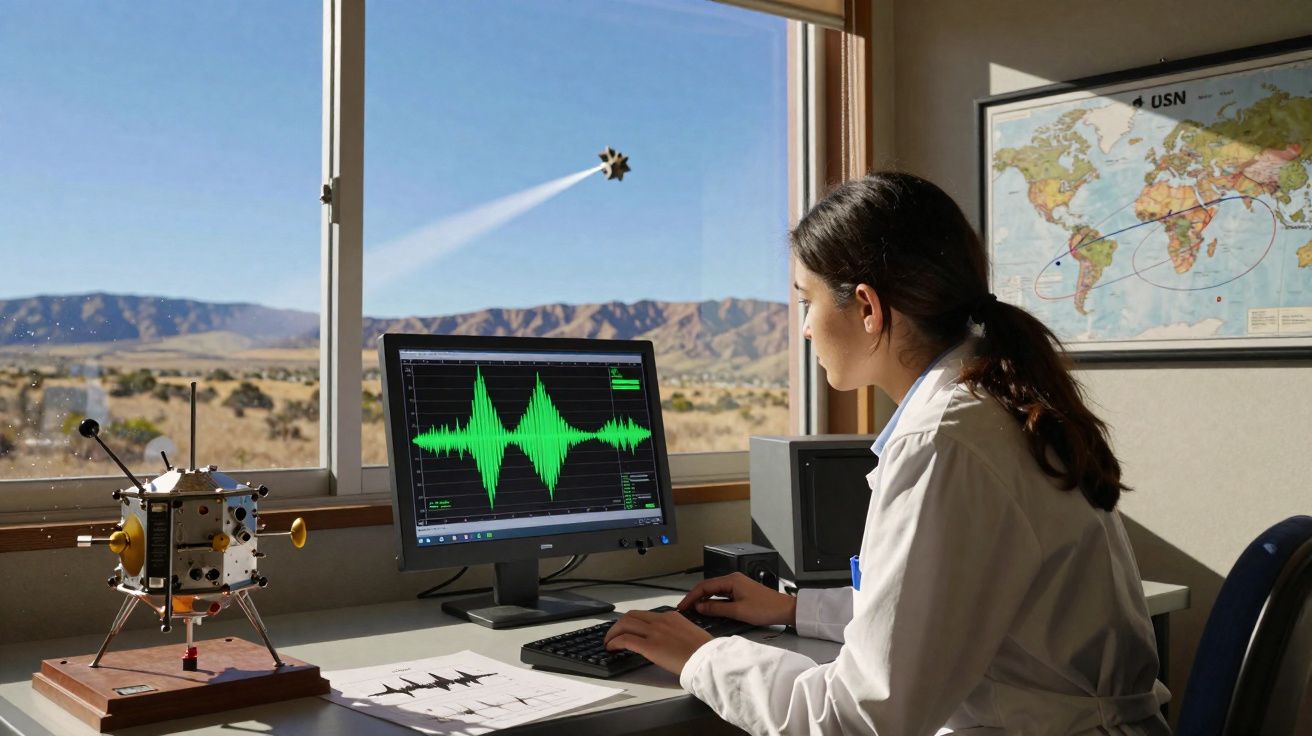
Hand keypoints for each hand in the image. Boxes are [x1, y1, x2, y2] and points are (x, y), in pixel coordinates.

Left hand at [603, 609, 711, 675]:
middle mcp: (660, 621)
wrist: (708, 658)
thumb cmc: (704, 651)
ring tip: (609, 642)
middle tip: (613, 634)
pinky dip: (614, 642)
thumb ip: (677, 632)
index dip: (632, 622)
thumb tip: (670, 639)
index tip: (628, 628)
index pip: (645, 615)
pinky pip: (625, 640)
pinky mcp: (650, 646)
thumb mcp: (690, 633)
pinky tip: (611, 647)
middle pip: (631, 616)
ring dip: (613, 633)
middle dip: (619, 625)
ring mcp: (654, 632)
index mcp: (671, 617)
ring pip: (625, 624)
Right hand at [678, 572, 796, 626]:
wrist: (784, 609)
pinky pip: (722, 594)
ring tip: (693, 610)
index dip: (691, 597)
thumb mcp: (737, 611)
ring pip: (715, 591)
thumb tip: (700, 607)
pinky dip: (713, 601)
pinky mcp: (741, 591)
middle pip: (708, 587)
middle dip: (695, 597)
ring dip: (704, 600)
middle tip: (685, 609)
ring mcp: (737, 585)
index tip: (683, 606)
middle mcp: (733, 579)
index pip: (704, 586)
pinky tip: (709, 608)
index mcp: (731, 580)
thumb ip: (716, 608)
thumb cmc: (765, 608)